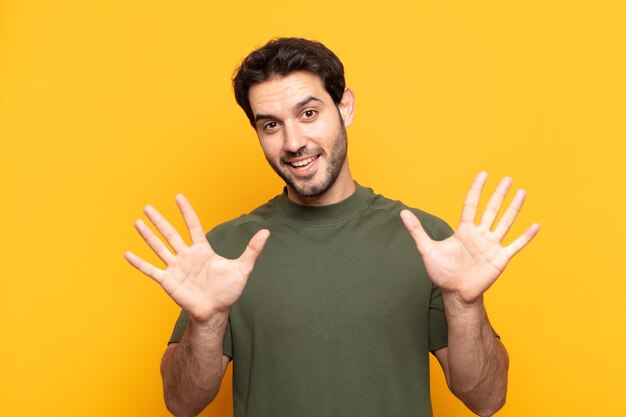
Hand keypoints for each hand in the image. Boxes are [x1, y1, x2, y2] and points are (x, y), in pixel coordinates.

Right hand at [125, 194, 269, 321]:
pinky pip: (151, 270)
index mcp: (202, 250)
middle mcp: (187, 256)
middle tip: (148, 206)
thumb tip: (266, 232)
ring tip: (137, 222)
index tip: (178, 196)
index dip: (186, 211)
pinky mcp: (168, 281)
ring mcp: (176, 268)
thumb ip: (252, 250)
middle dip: (160, 220)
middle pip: (171, 233)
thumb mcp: (243, 268)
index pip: (192, 225)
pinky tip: (127, 254)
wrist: (216, 311)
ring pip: (159, 247)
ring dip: (148, 236)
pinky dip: (139, 263)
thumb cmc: (229, 291)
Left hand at [400, 172, 538, 304]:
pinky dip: (526, 236)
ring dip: (514, 208)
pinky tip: (535, 225)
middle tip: (508, 178)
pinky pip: (516, 245)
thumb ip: (417, 231)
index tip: (483, 174)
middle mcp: (480, 235)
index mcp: (464, 230)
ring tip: (522, 192)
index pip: (472, 204)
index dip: (477, 189)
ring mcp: (491, 245)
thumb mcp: (427, 249)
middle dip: (499, 194)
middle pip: (491, 209)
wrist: (455, 293)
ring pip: (505, 222)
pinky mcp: (500, 258)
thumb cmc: (442, 272)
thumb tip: (402, 212)